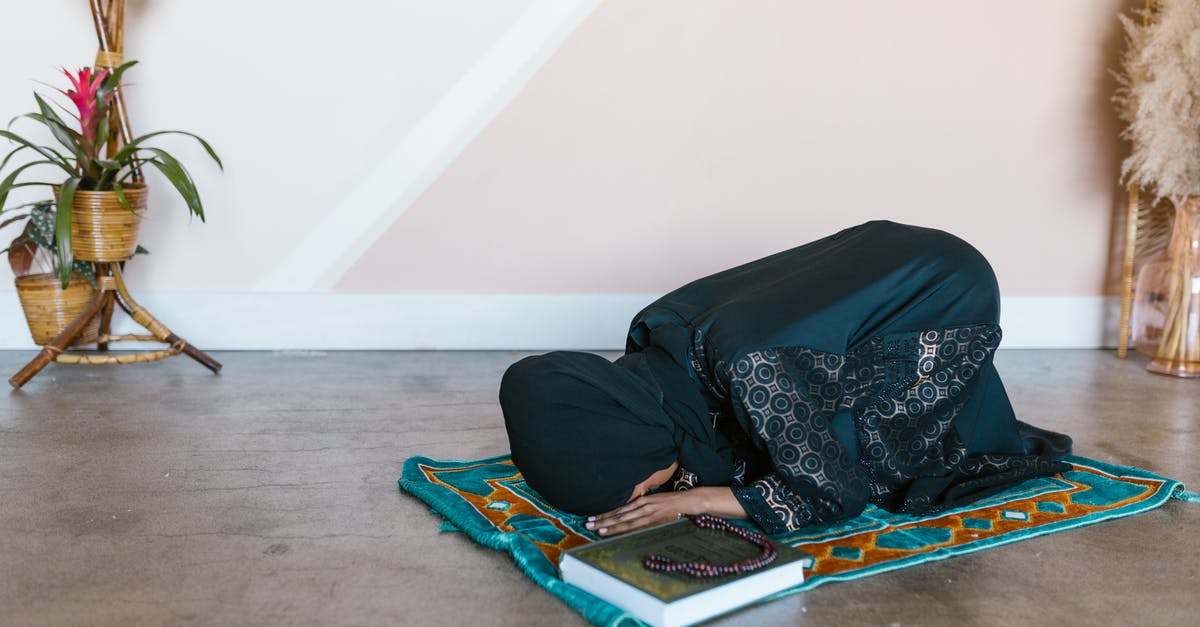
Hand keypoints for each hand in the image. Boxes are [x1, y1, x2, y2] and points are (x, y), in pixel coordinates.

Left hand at [586, 486, 748, 536]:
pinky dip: (624, 528)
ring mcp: (647, 512)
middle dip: (603, 520)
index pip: (620, 509)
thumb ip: (642, 508)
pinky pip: (636, 524)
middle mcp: (642, 505)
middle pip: (618, 514)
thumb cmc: (672, 504)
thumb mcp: (654, 503)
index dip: (606, 514)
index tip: (593, 518)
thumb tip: (629, 516)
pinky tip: (615, 531)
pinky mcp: (654, 517)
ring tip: (597, 529)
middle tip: (588, 524)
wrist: (689, 501)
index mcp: (641, 501)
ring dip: (610, 525)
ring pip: (625, 520)